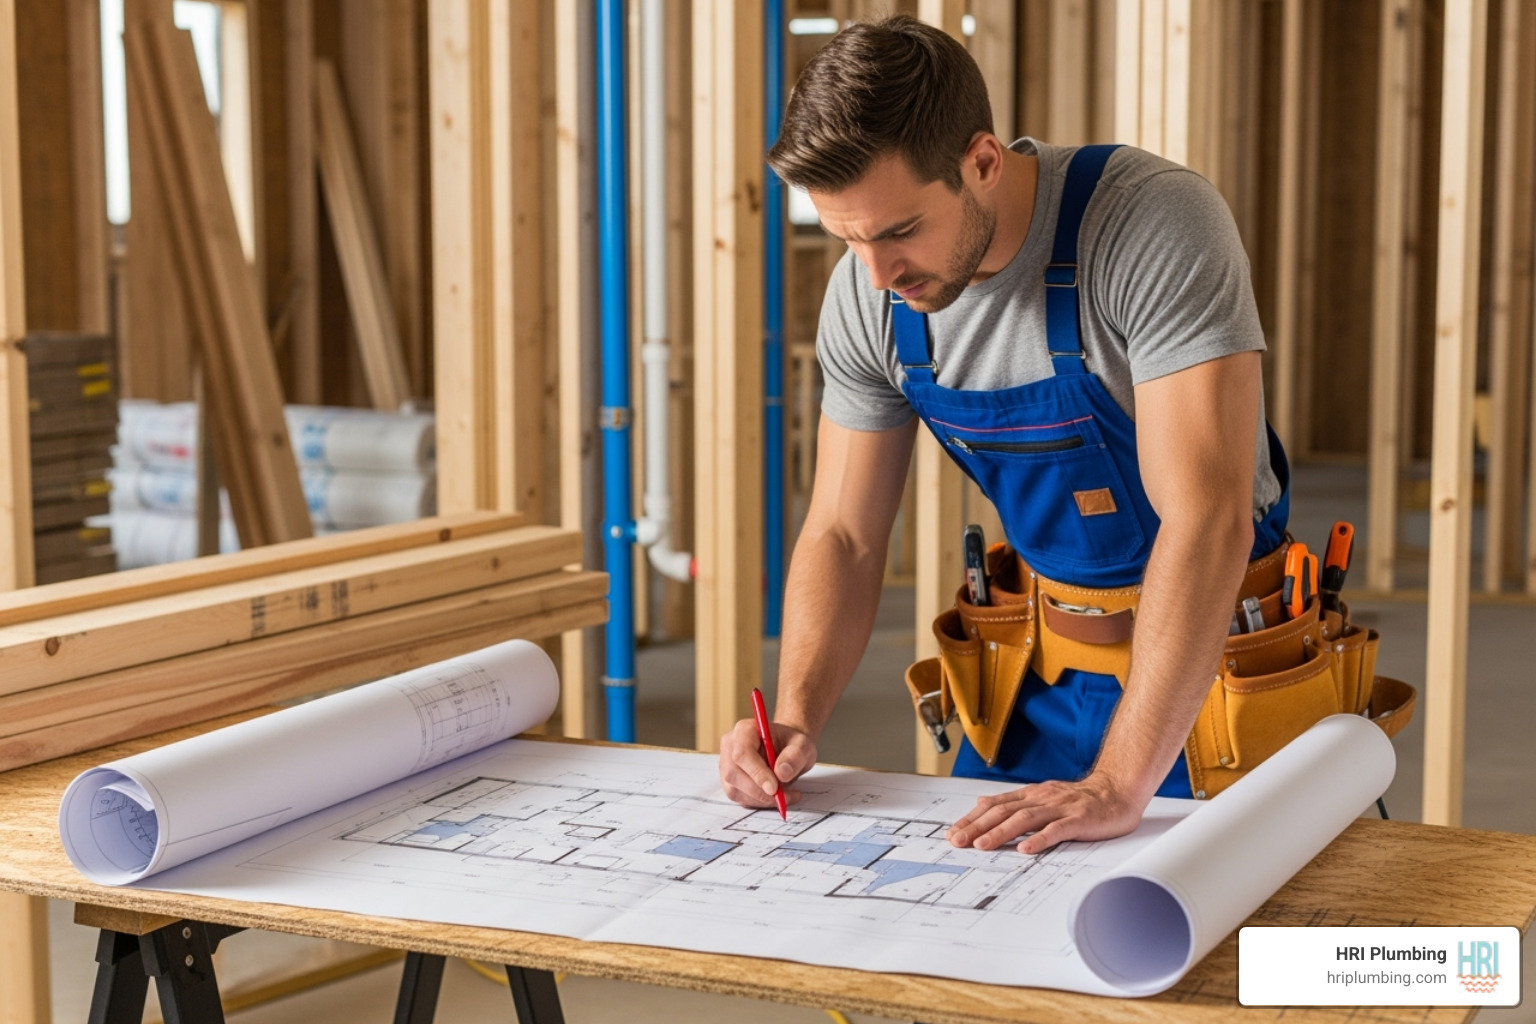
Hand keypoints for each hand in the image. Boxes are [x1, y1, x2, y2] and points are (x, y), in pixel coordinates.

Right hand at [718, 717, 817, 808]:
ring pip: (735, 790)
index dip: (756, 773)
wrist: (787, 749)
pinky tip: (777, 797)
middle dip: (759, 791)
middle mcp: (730, 747)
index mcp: (744, 730)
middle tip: (784, 797)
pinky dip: (760, 802)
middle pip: (733, 773)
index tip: (774, 788)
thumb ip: (795, 756)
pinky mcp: (730, 783)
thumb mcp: (802, 745)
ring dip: (761, 799)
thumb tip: (781, 773)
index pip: (742, 753)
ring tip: (786, 796)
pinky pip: (740, 798)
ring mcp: (727, 765)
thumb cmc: (792, 744)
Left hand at [945, 771, 1146, 854]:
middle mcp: (1041, 799)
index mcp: (1031, 795)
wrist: (1118, 790)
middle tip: (957, 841)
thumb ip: (1015, 801)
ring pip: (1024, 819)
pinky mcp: (1078, 820)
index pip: (995, 805)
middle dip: (978, 827)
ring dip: (1001, 832)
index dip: (972, 818)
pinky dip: (1040, 839)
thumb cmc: (1080, 799)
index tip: (953, 832)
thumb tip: (983, 803)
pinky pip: (1057, 830)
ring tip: (982, 845)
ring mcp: (1059, 809)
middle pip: (1004, 812)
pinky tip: (1026, 849)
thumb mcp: (1043, 796)